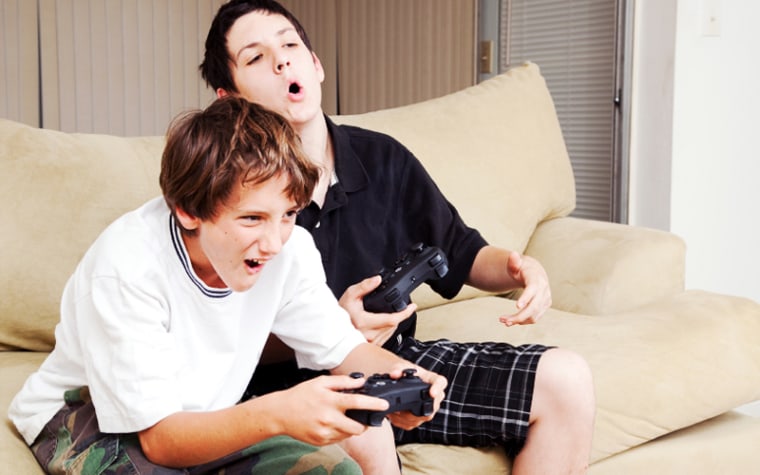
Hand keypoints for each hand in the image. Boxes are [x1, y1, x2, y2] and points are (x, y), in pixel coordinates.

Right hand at [270, 374, 389, 445]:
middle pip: (358, 427)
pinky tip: (332, 424)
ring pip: (349, 434)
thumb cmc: (300, 395)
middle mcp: (329, 418)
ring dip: (352, 427)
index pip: (357, 403)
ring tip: (343, 418)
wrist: (280, 413)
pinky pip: (339, 439)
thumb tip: (360, 381)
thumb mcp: (320, 382)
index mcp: (330, 401)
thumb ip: (342, 382)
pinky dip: (340, 432)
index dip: (373, 404)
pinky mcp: (321, 441)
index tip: (384, 405)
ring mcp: (324, 432)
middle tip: (365, 417)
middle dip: (365, 423)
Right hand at [338, 275, 416, 345]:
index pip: (392, 319)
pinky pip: (385, 339)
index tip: (412, 307)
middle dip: (399, 316)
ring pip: (391, 333)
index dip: (405, 313)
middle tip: (401, 308)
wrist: (330, 328)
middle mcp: (368, 335)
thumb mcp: (350, 295)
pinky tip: (383, 324)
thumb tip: (377, 280)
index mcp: (364, 322)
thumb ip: (364, 286)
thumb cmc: (339, 313)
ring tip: (390, 315)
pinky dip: (388, 331)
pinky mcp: (370, 346)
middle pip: (393, 326)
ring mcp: (370, 342)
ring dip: (394, 323)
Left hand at [386, 366, 446, 429]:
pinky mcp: (421, 418)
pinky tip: (394, 415)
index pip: (440, 382)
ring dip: (406, 416)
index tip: (432, 393)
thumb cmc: (404, 372)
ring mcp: (430, 408)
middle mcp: (435, 394)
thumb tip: (394, 374)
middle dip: (416, 409)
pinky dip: (401, 421)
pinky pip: (413, 424)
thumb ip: (397, 369)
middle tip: (399, 408)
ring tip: (393, 410)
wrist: (400, 381)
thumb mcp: (400, 366)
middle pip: (434, 405)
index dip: (438, 388)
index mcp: (432, 379)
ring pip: (423, 418)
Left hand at [499, 251, 551, 326]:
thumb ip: (513, 261)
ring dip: (519, 321)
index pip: (533, 289)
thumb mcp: (515, 264)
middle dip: (519, 316)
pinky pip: (535, 317)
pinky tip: (512, 321)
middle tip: (503, 320)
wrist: (534, 272)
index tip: (516, 306)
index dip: (526, 298)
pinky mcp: (544, 306)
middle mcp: (544, 290)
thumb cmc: (522, 268)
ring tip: (503, 321)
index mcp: (536, 278)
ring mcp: (545, 299)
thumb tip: (513, 255)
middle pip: (534, 307)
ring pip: (534, 315)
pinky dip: (523, 321)